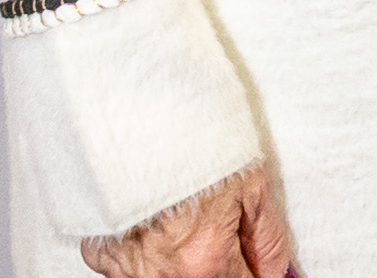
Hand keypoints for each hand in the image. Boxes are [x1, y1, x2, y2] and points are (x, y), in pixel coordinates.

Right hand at [78, 158, 292, 277]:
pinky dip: (137, 249)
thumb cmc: (194, 142)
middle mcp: (164, 274)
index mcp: (205, 261)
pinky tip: (147, 219)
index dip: (252, 272)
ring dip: (174, 258)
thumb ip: (267, 238)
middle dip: (213, 263)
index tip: (251, 263)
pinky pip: (123, 266)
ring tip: (177, 218)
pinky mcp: (101, 252)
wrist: (138, 115)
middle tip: (209, 227)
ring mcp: (128, 267)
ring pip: (161, 276)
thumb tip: (275, 270)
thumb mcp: (250, 183)